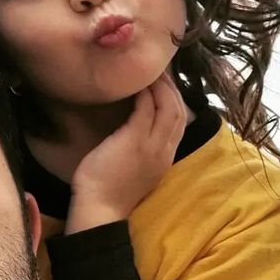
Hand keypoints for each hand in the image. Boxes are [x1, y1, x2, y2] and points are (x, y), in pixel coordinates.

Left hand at [66, 72, 187, 233]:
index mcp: (165, 158)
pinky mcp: (135, 139)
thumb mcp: (133, 168)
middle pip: (179, 110)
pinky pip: (146, 108)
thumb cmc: (107, 190)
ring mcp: (152, 145)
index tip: (165, 86)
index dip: (174, 101)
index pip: (179, 123)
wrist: (99, 209)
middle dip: (172, 88)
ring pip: (168, 106)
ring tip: (150, 72)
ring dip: (160, 86)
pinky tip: (135, 85)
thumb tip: (133, 128)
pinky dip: (144, 93)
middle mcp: (164, 150)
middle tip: (160, 71)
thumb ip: (139, 148)